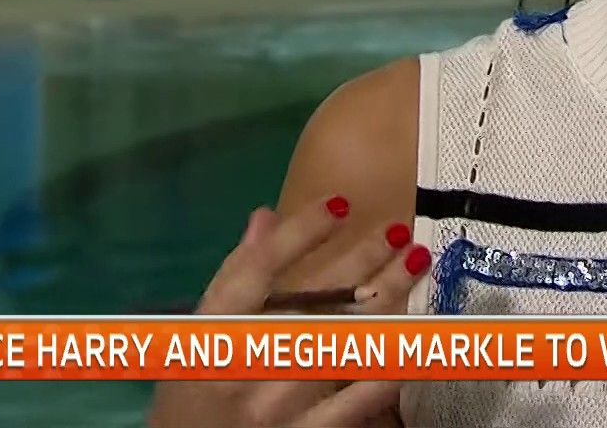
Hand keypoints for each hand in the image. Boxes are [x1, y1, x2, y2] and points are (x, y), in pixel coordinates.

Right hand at [147, 196, 430, 427]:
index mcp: (211, 334)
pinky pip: (357, 398)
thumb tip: (265, 218)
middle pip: (311, 301)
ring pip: (343, 340)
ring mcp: (277, 404)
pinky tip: (414, 332)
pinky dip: (387, 363)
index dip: (301, 233)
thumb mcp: (191, 339)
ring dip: (386, 297)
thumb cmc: (190, 398)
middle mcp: (245, 365)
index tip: (339, 203)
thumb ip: (230, 280)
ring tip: (415, 264)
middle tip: (398, 231)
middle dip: (361, 260)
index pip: (257, 272)